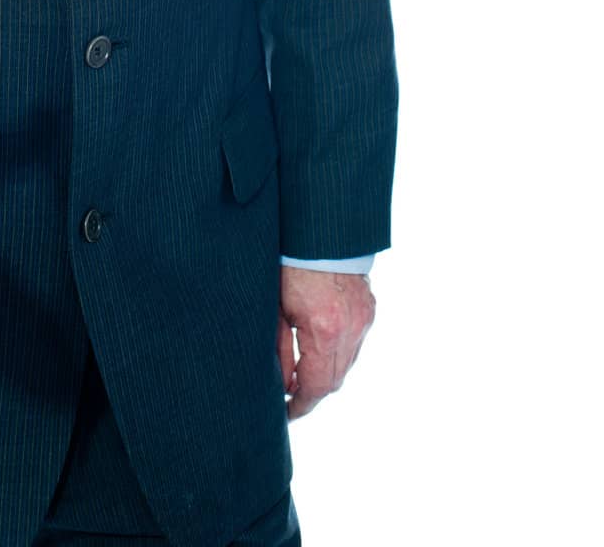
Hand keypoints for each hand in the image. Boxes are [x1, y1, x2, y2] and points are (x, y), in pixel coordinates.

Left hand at [277, 266, 375, 418]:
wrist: (318, 232)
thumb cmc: (288, 264)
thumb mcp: (275, 308)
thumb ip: (279, 350)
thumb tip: (282, 385)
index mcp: (324, 330)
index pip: (316, 386)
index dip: (301, 404)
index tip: (287, 413)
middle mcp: (350, 329)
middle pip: (334, 380)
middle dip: (312, 391)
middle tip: (290, 395)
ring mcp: (364, 319)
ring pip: (347, 364)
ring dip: (326, 372)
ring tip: (301, 370)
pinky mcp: (369, 309)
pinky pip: (355, 343)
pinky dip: (338, 352)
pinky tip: (319, 345)